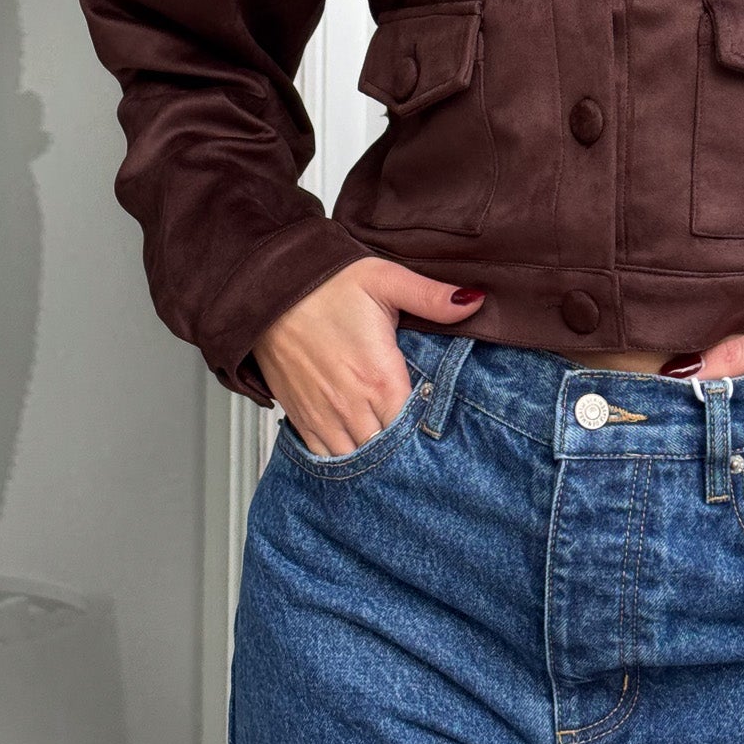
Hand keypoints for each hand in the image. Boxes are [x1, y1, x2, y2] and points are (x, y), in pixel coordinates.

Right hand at [252, 258, 485, 457]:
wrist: (267, 292)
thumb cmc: (325, 285)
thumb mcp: (385, 280)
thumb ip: (431, 297)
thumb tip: (476, 300)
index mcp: (380, 377)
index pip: (416, 430)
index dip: (433, 436)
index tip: (448, 437)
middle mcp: (352, 405)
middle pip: (390, 453)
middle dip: (409, 455)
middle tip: (429, 455)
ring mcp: (324, 416)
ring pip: (358, 461)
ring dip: (377, 463)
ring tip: (398, 462)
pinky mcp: (302, 418)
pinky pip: (326, 458)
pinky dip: (345, 461)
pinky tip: (361, 456)